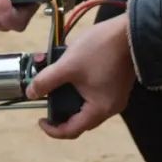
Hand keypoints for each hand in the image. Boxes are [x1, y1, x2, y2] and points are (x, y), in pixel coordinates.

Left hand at [25, 14, 135, 138]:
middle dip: (60, 110)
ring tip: (57, 80)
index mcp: (99, 109)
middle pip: (79, 119)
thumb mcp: (67, 65)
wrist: (130, 31)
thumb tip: (31, 93)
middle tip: (48, 97)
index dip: (52, 129)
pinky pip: (95, 93)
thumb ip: (46, 81)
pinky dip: (80, 88)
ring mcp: (116, 96)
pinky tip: (71, 71)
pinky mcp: (117, 84)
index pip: (71, 131)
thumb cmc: (100, 49)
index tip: (40, 118)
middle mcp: (110, 108)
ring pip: (86, 105)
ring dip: (69, 96)